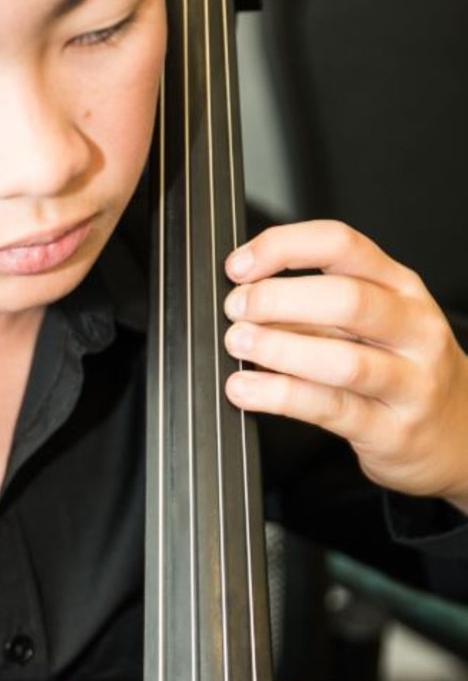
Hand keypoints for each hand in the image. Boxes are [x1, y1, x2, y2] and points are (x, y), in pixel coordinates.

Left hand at [222, 220, 467, 513]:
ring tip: (239, 343)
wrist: (460, 435)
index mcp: (400, 286)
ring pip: (343, 359)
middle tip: (235, 309)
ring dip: (278, 348)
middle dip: (278, 299)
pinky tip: (246, 389)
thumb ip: (313, 304)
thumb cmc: (400, 367)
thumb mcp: (370, 321)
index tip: (238, 266)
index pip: (341, 245)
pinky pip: (331, 409)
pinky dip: (279, 396)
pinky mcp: (393, 431)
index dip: (282, 248)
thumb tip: (242, 293)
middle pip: (347, 299)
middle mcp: (412, 328)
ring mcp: (410, 382)